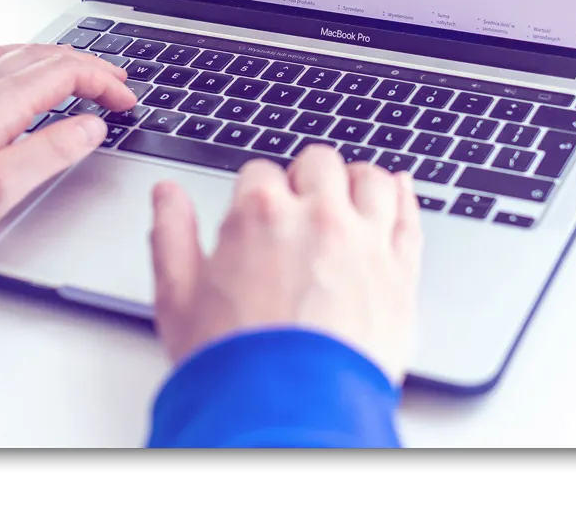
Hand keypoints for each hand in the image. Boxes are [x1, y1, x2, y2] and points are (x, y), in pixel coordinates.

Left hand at [0, 43, 136, 260]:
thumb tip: (90, 128)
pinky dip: (10, 63)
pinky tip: (3, 76)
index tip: (127, 100)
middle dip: (87, 64)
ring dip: (50, 57)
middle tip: (115, 80)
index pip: (66, 74)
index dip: (105, 83)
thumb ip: (50, 153)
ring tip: (72, 68)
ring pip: (9, 55)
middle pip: (41, 57)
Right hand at [150, 144, 422, 383]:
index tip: (259, 211)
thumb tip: (167, 195)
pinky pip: (409, 216)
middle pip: (318, 164)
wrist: (288, 411)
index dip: (258, 192)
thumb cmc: (234, 365)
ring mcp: (365, 240)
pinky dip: (404, 197)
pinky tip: (397, 192)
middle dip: (306, 179)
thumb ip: (171, 236)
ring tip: (349, 194)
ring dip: (356, 181)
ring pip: (370, 180)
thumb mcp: (177, 300)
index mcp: (259, 214)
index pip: (260, 171)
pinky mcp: (401, 272)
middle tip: (301, 205)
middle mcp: (317, 216)